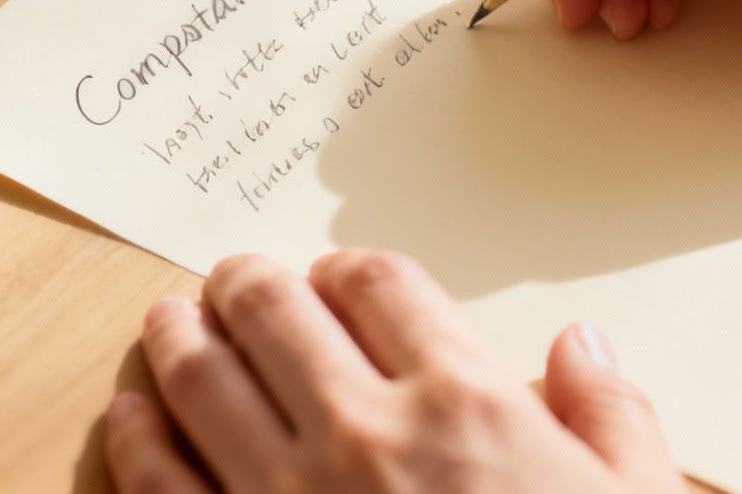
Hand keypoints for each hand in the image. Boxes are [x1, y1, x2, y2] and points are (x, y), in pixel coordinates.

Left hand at [106, 251, 684, 493]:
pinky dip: (138, 436)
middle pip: (276, 312)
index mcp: (464, 405)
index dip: (347, 269)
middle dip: (248, 284)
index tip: (333, 277)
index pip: (381, 286)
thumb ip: (610, 416)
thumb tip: (582, 345)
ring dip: (181, 337)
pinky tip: (131, 414)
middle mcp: (363, 433)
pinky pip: (162, 482)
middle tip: (234, 279)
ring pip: (204, 379)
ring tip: (170, 319)